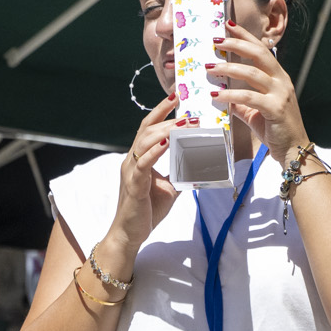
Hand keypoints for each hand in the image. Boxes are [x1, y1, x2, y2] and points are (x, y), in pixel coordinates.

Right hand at [100, 99, 178, 271]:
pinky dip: (156, 152)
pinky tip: (168, 144)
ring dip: (165, 131)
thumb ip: (179, 173)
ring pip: (145, 142)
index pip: (148, 127)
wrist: (130, 234)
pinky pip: (144, 164)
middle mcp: (132, 160)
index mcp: (139, 158)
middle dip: (168, 118)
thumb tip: (200, 163)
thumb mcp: (169, 187)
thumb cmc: (147, 210)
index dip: (161, 110)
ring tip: (184, 124)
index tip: (175, 95)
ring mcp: (131, 171)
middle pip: (147, 129)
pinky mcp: (134, 185)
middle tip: (189, 110)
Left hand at [213, 19, 310, 164]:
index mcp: (278, 77)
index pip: (261, 49)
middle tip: (216, 41)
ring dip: (229, 68)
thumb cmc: (276, 129)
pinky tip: (217, 95)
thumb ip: (241, 101)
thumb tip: (223, 96)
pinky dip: (231, 95)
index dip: (245, 36)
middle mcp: (281, 80)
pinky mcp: (275, 108)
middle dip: (236, 44)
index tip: (228, 25)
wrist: (294, 149)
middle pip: (258, 54)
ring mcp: (280, 93)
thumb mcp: (256, 111)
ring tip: (210, 68)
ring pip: (252, 73)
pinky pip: (249, 97)